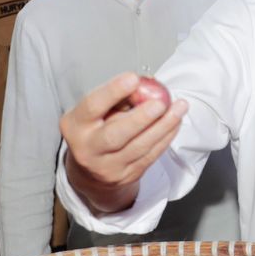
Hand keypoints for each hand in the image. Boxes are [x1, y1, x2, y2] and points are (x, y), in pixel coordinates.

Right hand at [60, 73, 186, 214]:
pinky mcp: (126, 176)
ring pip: (139, 147)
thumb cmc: (94, 130)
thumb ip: (116, 100)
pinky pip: (150, 156)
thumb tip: (145, 85)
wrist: (90, 172)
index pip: (92, 107)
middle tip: (160, 102)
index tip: (133, 79)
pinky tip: (175, 123)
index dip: (112, 92)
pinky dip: (165, 138)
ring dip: (163, 126)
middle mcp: (88, 149)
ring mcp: (107, 167)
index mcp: (75, 126)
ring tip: (179, 108)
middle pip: (115, 135)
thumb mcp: (95, 113)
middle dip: (140, 118)